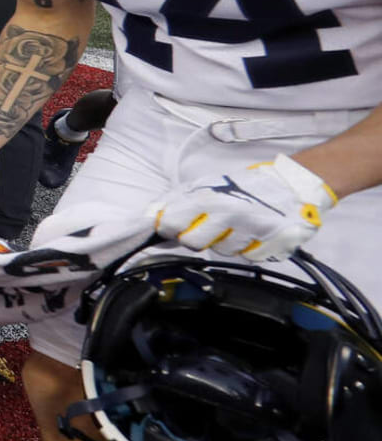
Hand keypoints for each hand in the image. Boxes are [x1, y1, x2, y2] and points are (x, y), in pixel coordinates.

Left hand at [152, 155, 336, 260]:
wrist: (291, 185)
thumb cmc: (244, 186)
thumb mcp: (206, 184)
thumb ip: (175, 200)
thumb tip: (149, 217)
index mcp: (208, 197)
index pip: (171, 224)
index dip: (171, 228)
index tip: (177, 225)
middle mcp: (229, 213)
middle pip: (192, 243)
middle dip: (198, 237)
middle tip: (212, 225)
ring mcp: (251, 229)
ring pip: (222, 251)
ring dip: (227, 241)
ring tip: (238, 225)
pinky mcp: (273, 243)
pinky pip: (249, 257)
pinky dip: (250, 248)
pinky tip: (254, 233)